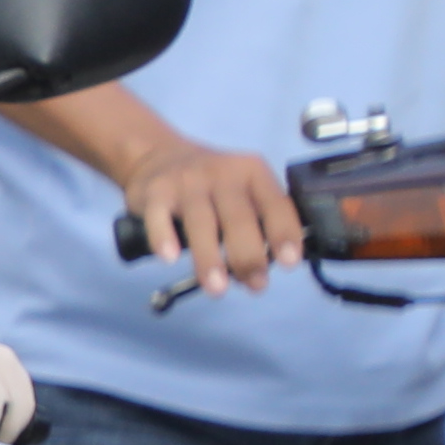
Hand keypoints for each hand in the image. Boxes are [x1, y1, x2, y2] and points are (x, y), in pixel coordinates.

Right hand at [112, 136, 301, 300]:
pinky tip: (170, 258)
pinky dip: (164, 237)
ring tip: (217, 289)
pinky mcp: (156, 191)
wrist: (158, 156)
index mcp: (253, 173)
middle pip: (239, 217)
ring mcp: (188, 181)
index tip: (288, 263)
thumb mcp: (242, 192)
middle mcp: (223, 173)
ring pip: (201, 221)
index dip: (283, 233)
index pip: (275, 204)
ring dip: (210, 258)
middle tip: (255, 286)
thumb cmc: (212, 186)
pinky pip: (160, 217)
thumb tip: (259, 271)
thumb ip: (255, 223)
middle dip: (249, 255)